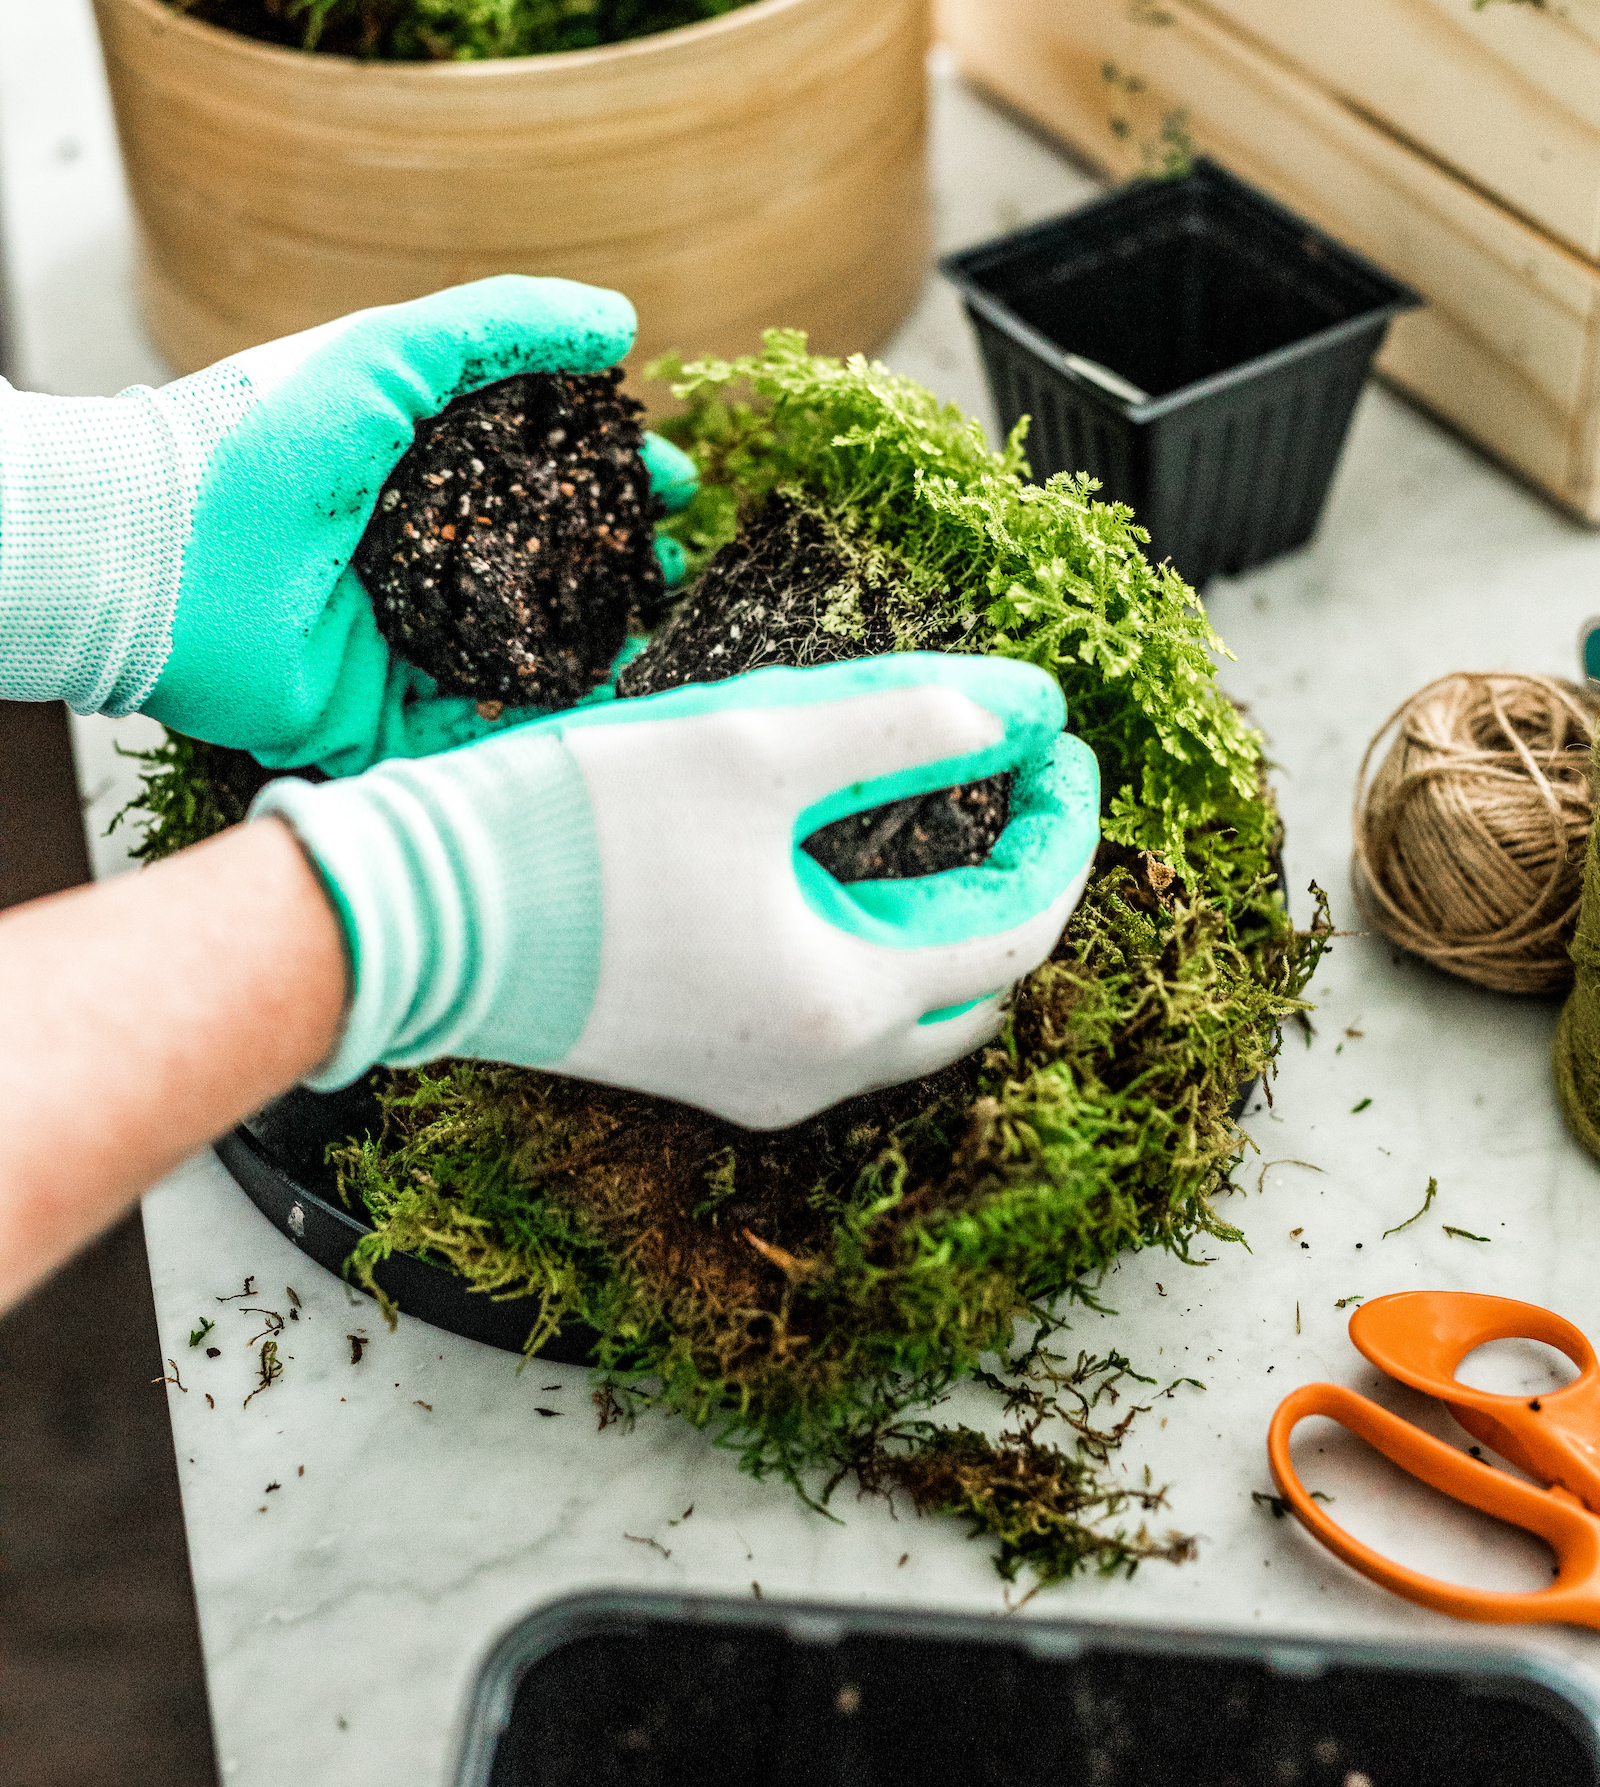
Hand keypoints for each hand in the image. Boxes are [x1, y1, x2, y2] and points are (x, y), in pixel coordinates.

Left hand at [0, 278, 695, 774]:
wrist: (161, 558)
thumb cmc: (262, 441)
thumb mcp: (391, 352)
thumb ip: (506, 326)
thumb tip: (618, 320)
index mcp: (417, 467)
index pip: (540, 470)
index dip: (612, 471)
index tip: (673, 479)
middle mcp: (415, 551)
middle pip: (545, 560)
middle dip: (621, 561)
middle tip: (677, 557)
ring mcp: (402, 636)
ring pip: (525, 646)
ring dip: (600, 639)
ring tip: (658, 623)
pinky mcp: (382, 713)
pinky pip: (477, 725)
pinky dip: (542, 717)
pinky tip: (607, 696)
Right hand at [253, 652, 1100, 1127]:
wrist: (406, 915)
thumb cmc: (571, 831)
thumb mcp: (757, 746)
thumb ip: (903, 721)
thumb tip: (1023, 707)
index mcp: (846, 1007)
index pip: (1019, 923)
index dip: (1061, 825)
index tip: (1062, 740)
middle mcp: (814, 1073)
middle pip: (976, 983)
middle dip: (1017, 880)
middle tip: (1015, 777)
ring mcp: (755, 1079)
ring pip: (909, 1008)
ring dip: (946, 915)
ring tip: (941, 804)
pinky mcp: (703, 1061)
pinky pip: (834, 1010)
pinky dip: (872, 938)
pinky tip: (848, 861)